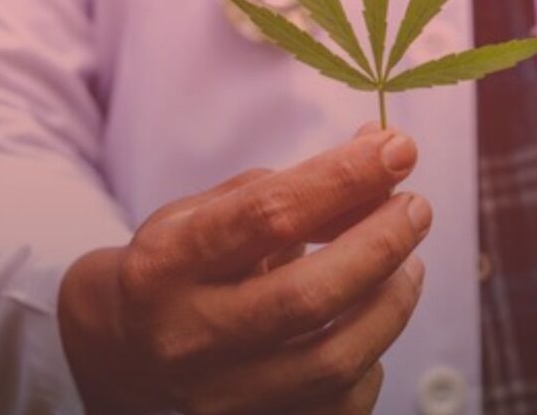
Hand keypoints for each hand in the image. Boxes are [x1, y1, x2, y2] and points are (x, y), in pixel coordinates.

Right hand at [58, 125, 431, 414]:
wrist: (120, 354)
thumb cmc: (183, 267)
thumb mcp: (210, 211)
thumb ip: (293, 185)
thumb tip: (383, 154)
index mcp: (167, 265)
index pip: (267, 215)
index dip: (343, 178)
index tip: (399, 148)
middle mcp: (187, 338)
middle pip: (308, 297)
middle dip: (381, 244)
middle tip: (416, 209)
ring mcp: (220, 397)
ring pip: (334, 360)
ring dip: (392, 302)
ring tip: (408, 264)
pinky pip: (341, 404)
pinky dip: (373, 359)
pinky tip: (370, 324)